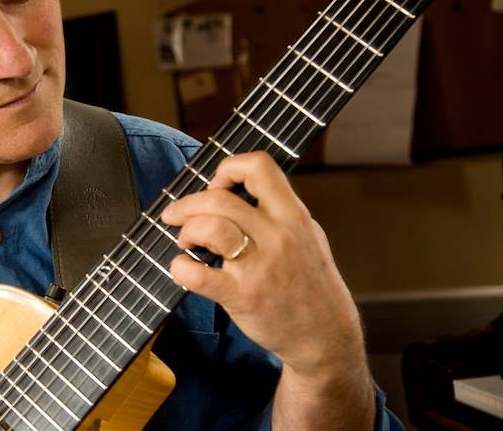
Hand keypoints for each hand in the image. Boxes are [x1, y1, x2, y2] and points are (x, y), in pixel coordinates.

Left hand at [159, 152, 364, 377]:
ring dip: (186, 231)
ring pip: (210, 228)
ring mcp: (259, 266)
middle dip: (188, 204)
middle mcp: (277, 236)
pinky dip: (181, 268)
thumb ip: (278, 212)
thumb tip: (239, 190)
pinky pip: (198, 274)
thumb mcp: (308, 236)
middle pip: (219, 199)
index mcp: (293, 216)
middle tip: (177, 216)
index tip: (216, 186)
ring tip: (186, 242)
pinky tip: (182, 268)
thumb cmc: (312, 285)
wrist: (325, 334)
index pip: (259, 167)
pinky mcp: (242, 296)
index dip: (228, 169)